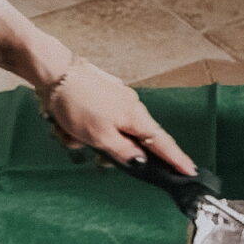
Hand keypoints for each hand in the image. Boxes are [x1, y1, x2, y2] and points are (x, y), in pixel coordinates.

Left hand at [46, 58, 195, 173]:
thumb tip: (142, 162)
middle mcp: (129, 108)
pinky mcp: (98, 98)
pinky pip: (92, 125)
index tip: (190, 171)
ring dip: (86, 140)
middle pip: (130, 142)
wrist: (54, 73)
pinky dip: (78, 130)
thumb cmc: (78, 103)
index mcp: (135, 117)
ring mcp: (113, 102)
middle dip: (109, 152)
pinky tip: (63, 125)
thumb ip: (124, 152)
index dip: (176, 159)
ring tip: (68, 133)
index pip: (162, 143)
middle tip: (93, 155)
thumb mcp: (101, 136)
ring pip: (106, 135)